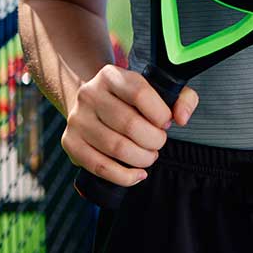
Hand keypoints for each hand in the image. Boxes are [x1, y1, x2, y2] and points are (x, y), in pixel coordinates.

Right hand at [61, 64, 199, 185]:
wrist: (92, 102)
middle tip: (159, 142)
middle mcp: (90, 94)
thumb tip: (181, 118)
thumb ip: (182, 97)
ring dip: (141, 159)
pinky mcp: (71, 143)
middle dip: (153, 140)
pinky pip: (100, 167)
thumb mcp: (156, 87)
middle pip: (129, 124)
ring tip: (149, 156)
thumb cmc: (131, 99)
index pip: (139, 93)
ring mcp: (77, 119)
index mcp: (111, 75)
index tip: (166, 122)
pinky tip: (138, 174)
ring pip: (116, 148)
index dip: (160, 113)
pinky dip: (124, 176)